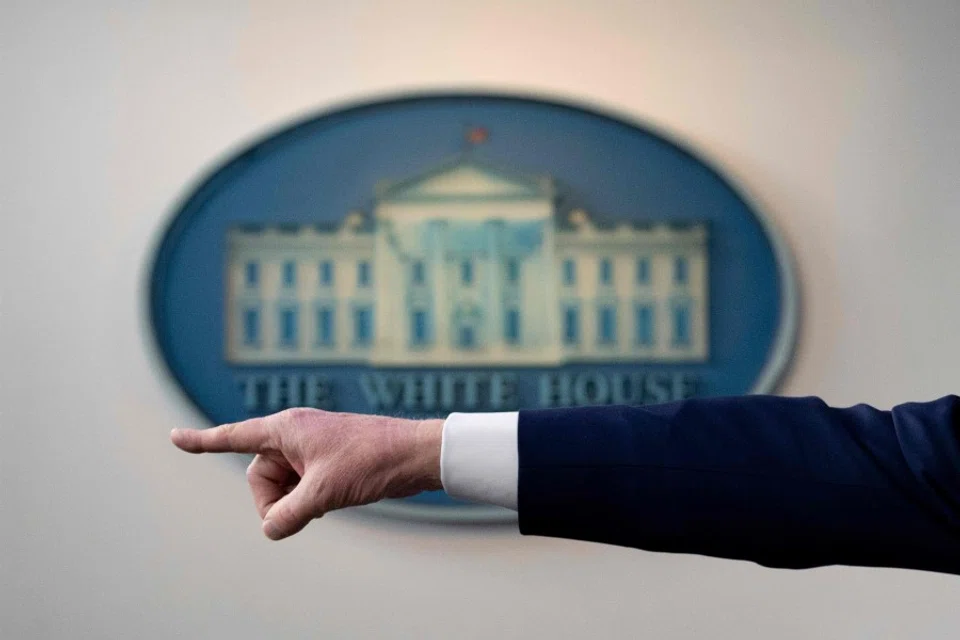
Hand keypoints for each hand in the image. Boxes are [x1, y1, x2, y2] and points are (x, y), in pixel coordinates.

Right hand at [170, 408, 442, 540]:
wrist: (415, 454)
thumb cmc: (371, 461)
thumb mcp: (323, 493)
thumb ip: (287, 516)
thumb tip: (271, 529)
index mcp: (286, 429)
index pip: (233, 436)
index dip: (201, 442)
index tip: (174, 437)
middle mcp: (294, 434)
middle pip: (259, 477)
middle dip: (276, 500)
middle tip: (309, 505)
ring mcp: (310, 449)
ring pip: (281, 487)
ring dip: (296, 502)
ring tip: (329, 498)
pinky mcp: (325, 462)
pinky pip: (301, 488)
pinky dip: (309, 500)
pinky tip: (334, 499)